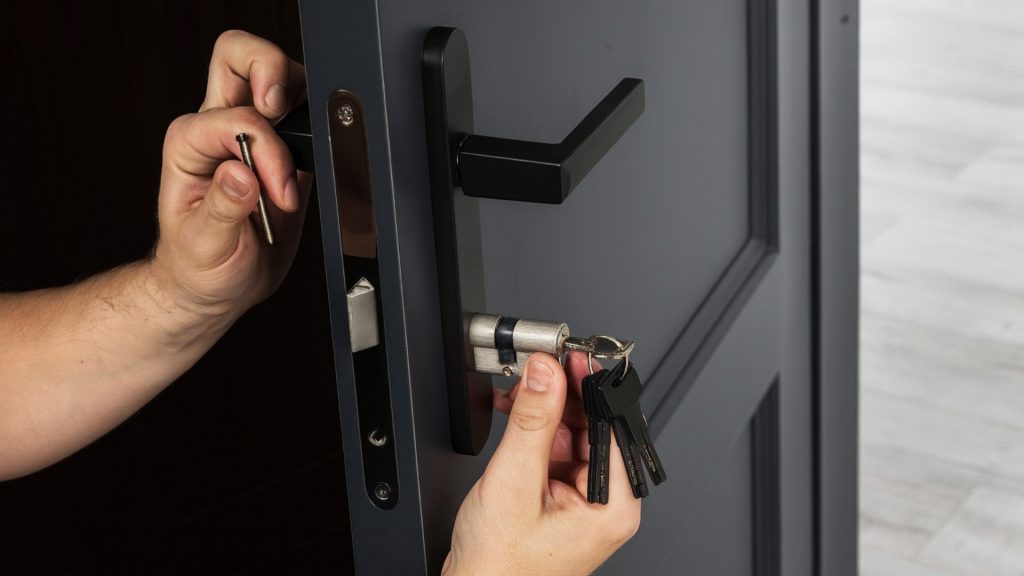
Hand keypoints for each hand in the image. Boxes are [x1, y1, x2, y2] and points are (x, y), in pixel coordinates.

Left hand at [149, 30, 308, 327]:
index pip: (237, 118)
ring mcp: (253, 137)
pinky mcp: (284, 152)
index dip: (266, 151)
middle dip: (271, 71)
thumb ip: (222, 208)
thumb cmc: (199, 266)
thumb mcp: (202, 245)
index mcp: (191, 144)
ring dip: (301, 102)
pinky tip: (313, 169)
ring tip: (304, 153)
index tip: (277, 192)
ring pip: (280, 77)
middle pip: (240, 57)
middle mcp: (219, 130)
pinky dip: (320, 130)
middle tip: (284, 112)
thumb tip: (241, 173)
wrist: (217, 286)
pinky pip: (307, 116)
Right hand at [444, 353, 641, 574]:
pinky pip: (552, 450)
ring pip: (569, 434)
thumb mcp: (515, 480)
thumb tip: (547, 373)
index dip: (590, 387)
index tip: (571, 357)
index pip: (611, 427)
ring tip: (516, 396)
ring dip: (542, 411)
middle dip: (560, 397)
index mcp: (614, 505)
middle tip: (535, 372)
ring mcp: (581, 501)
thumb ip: (532, 420)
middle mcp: (604, 503)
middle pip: (591, 427)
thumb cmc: (501, 566)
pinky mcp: (559, 498)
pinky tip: (514, 415)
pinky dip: (531, 431)